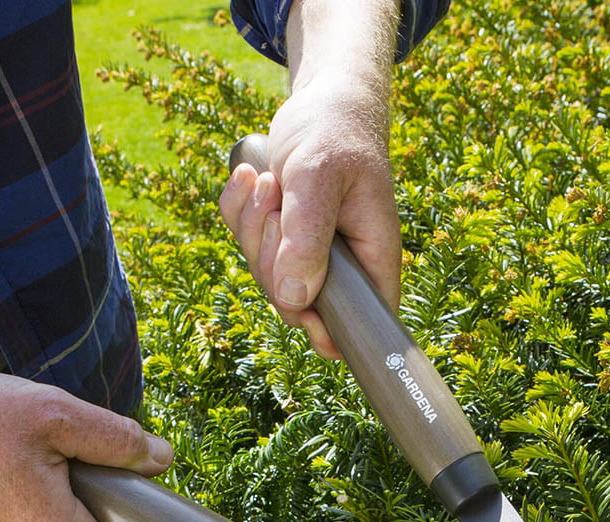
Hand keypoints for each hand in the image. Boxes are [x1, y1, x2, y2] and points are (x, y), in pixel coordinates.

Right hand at [0, 374, 173, 521]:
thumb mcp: (51, 412)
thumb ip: (115, 439)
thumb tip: (160, 458)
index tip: (140, 487)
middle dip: (101, 494)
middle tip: (77, 447)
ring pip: (63, 519)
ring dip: (66, 485)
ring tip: (36, 445)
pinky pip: (32, 512)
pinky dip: (36, 485)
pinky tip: (12, 454)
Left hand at [219, 78, 400, 359]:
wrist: (324, 102)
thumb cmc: (336, 132)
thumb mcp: (319, 175)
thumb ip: (308, 236)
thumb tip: (295, 299)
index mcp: (372, 264)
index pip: (356, 328)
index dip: (325, 331)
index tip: (299, 303)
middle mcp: (342, 270)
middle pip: (295, 305)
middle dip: (270, 255)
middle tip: (276, 199)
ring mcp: (308, 258)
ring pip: (265, 276)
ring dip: (252, 225)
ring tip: (267, 180)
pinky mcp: (280, 240)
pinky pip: (244, 246)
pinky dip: (237, 212)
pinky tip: (250, 178)